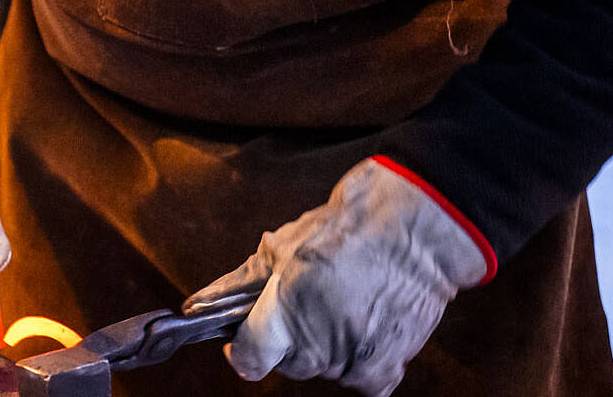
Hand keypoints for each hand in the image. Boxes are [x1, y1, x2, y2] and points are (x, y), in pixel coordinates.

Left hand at [184, 157, 489, 395]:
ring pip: (321, 369)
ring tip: (339, 304)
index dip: (239, 349)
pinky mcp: (383, 369)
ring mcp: (350, 362)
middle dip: (286, 339)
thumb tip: (197, 304)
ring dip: (324, 346)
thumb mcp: (279, 248)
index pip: (246, 361)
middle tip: (304, 303)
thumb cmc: (344, 231)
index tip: (240, 336)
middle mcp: (315, 347)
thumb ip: (237, 284)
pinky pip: (360, 381)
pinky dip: (358, 360)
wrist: (414, 231)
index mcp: (283, 317)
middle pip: (286, 363)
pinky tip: (361, 326)